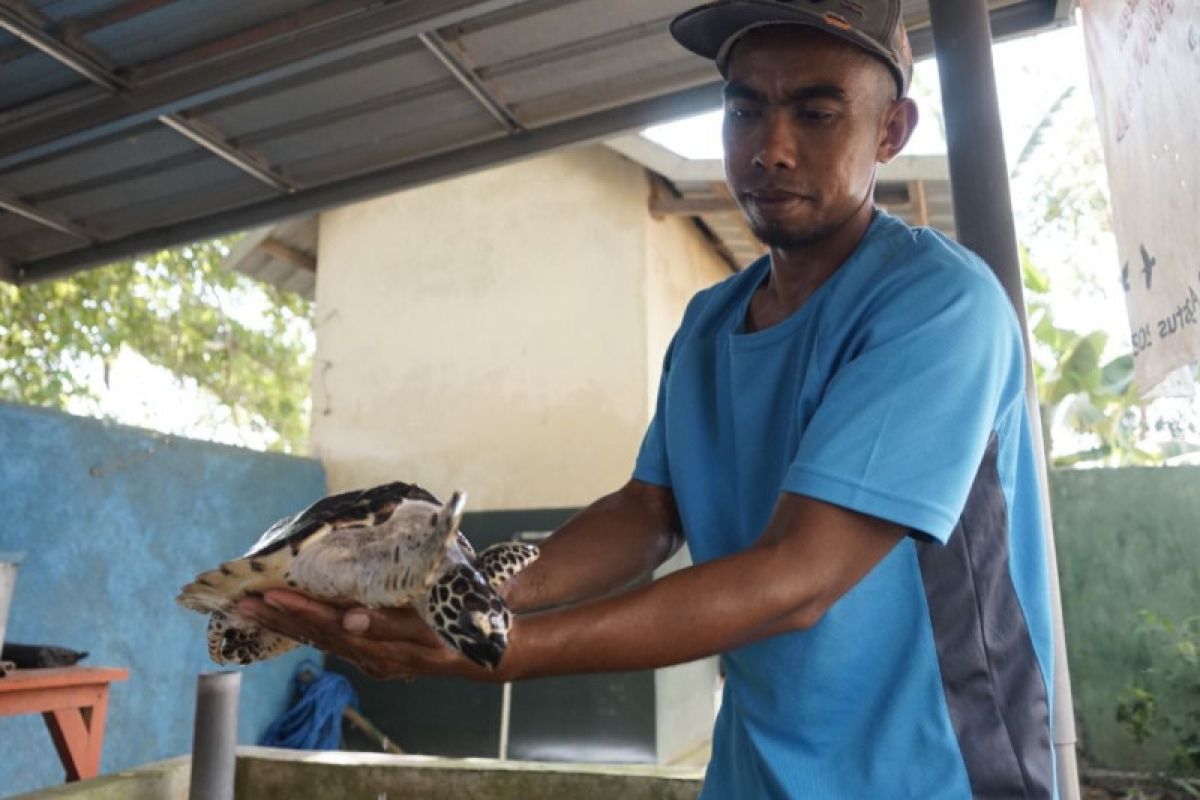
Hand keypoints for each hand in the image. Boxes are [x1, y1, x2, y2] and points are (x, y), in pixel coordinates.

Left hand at [237, 591, 501, 682]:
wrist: (486, 652)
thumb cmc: (461, 633)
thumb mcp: (430, 629)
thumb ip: (389, 625)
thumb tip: (349, 617)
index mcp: (381, 648)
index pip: (330, 626)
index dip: (298, 609)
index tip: (270, 593)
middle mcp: (370, 656)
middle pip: (316, 635)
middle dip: (279, 617)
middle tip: (242, 601)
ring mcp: (371, 656)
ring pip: (320, 639)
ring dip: (286, 622)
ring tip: (253, 608)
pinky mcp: (374, 652)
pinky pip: (333, 640)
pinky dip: (307, 627)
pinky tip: (290, 618)